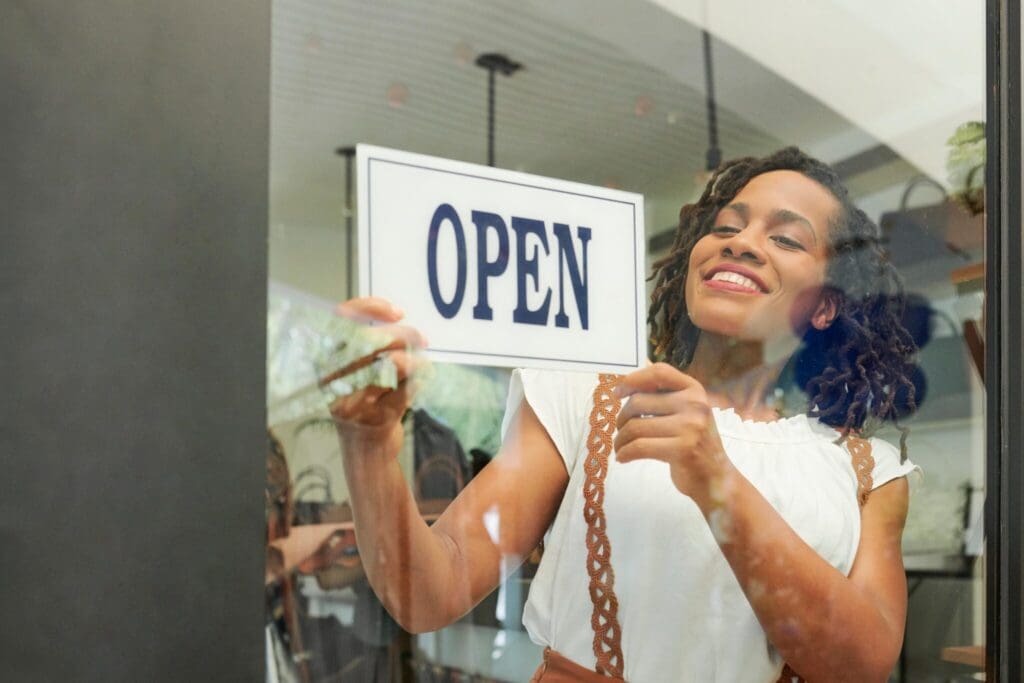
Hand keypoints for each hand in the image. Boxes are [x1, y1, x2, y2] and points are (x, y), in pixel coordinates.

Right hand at [329, 297, 427, 460]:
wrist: (364, 450)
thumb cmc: (362, 401)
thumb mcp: (356, 370)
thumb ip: (370, 344)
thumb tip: (400, 321)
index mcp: (324, 361)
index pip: (340, 320)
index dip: (370, 307)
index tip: (398, 312)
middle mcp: (332, 380)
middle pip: (371, 340)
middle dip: (404, 336)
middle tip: (422, 338)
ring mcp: (352, 401)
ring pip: (392, 364)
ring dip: (415, 360)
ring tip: (422, 361)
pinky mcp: (375, 419)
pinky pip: (406, 388)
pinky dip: (418, 382)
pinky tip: (418, 382)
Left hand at [613, 362, 731, 508]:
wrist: (715, 477)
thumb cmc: (693, 443)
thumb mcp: (685, 412)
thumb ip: (662, 396)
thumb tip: (626, 384)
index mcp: (694, 389)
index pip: (658, 373)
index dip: (633, 380)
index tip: (617, 394)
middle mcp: (694, 404)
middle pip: (638, 402)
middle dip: (621, 418)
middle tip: (621, 431)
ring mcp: (691, 427)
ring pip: (635, 426)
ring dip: (621, 439)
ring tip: (621, 447)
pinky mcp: (683, 449)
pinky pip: (639, 447)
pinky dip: (625, 453)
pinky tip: (623, 457)